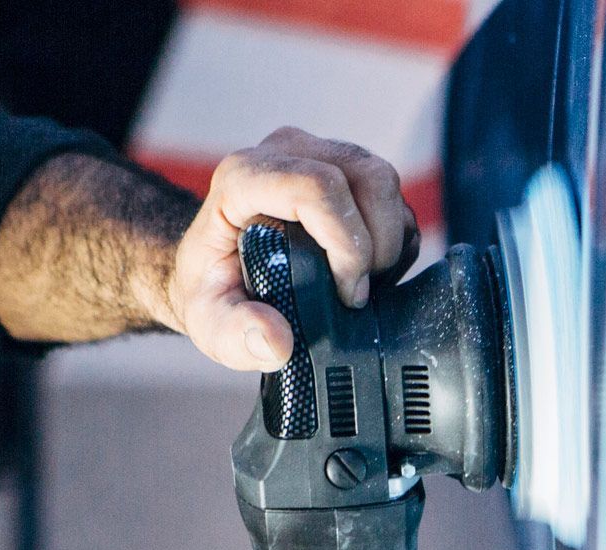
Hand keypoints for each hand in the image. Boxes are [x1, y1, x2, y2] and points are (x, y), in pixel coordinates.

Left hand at [161, 128, 420, 371]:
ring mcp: (319, 155)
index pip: (318, 188)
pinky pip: (391, 196)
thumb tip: (275, 339)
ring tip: (366, 282)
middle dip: (379, 246)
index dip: (347, 244)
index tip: (347, 294)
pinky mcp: (345, 169)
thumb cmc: (214, 288)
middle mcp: (286, 154)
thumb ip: (235, 334)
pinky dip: (394, 238)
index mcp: (244, 179)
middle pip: (367, 178)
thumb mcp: (211, 323)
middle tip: (360, 293)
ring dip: (390, 242)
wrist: (217, 266)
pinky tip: (369, 270)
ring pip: (384, 183)